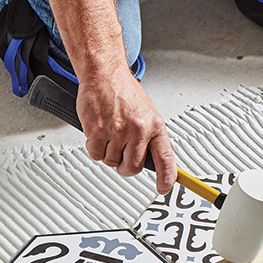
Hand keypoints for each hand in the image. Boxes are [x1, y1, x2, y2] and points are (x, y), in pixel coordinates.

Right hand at [76, 66, 176, 194]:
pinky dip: (95, 148)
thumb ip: (151, 138)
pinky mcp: (97, 131)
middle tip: (123, 153)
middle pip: (133, 167)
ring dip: (109, 154)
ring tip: (111, 134)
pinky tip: (99, 133)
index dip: (167, 178)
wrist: (105, 74)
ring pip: (112, 162)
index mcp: (155, 126)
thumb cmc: (125, 93)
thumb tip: (156, 161)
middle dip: (126, 166)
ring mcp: (117, 131)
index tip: (164, 187)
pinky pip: (96, 154)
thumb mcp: (148, 114)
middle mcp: (138, 130)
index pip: (166, 159)